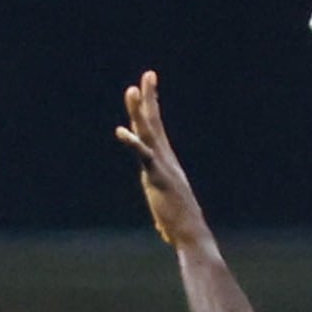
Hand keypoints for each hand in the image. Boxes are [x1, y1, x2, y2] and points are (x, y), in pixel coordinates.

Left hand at [114, 71, 209, 245]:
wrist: (191, 235)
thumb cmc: (181, 229)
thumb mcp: (168, 217)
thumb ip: (163, 216)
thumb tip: (165, 231)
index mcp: (166, 164)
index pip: (157, 131)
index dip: (152, 109)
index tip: (149, 89)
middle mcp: (166, 160)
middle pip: (155, 124)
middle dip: (150, 99)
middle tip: (148, 76)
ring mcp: (162, 167)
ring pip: (148, 133)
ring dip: (139, 111)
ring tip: (132, 90)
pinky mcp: (157, 177)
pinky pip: (143, 156)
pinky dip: (132, 142)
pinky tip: (120, 132)